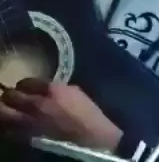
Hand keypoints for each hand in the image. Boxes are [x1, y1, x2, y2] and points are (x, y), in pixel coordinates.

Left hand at [0, 78, 122, 150]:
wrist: (88, 137)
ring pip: (3, 112)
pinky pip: (7, 129)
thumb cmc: (86, 113)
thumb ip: (57, 88)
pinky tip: (14, 124)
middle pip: (10, 95)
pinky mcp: (25, 137)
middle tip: (15, 98)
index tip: (27, 88)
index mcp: (52, 90)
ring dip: (5, 109)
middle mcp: (36, 104)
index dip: (25, 85)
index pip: (26, 82)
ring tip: (10, 110)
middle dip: (11, 95)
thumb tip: (44, 89)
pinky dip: (8, 125)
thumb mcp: (74, 92)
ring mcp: (28, 122)